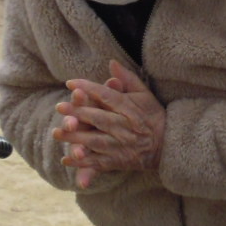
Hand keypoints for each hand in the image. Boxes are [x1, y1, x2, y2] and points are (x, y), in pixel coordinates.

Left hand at [50, 61, 165, 187]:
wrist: (168, 144)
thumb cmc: (153, 116)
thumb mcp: (144, 95)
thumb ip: (128, 79)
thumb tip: (112, 63)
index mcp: (130, 109)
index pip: (107, 96)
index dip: (89, 89)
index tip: (70, 83)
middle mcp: (126, 127)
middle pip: (99, 118)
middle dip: (78, 112)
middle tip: (59, 106)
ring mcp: (122, 146)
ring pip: (96, 141)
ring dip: (75, 138)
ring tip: (56, 133)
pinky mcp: (120, 161)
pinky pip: (99, 162)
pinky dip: (83, 163)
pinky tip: (66, 159)